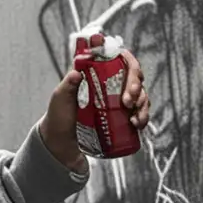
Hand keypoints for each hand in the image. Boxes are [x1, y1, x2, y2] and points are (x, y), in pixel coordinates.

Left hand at [38, 34, 151, 169]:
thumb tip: (76, 72)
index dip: (126, 58)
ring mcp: (118, 101)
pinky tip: (136, 123)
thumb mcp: (60, 98)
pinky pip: (140, 112)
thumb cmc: (59, 117)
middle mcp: (110, 86)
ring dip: (141, 101)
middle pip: (133, 75)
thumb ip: (67, 84)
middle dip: (135, 84)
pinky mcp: (123, 117)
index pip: (117, 59)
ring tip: (132, 114)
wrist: (62, 144)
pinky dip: (143, 116)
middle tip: (127, 100)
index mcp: (96, 75)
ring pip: (140, 93)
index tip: (128, 63)